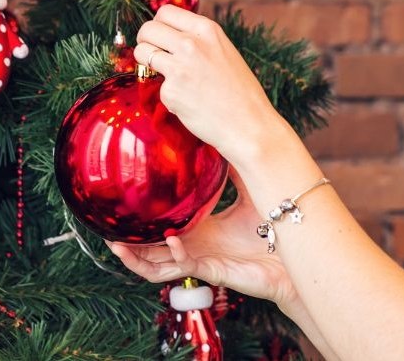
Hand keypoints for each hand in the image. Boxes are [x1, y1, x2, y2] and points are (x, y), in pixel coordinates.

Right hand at [106, 170, 296, 306]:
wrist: (297, 246)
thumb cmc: (276, 220)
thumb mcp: (248, 184)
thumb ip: (231, 162)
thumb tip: (218, 132)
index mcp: (199, 228)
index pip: (163, 227)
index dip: (142, 222)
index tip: (123, 204)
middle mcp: (195, 246)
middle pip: (151, 250)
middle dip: (128, 244)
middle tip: (106, 230)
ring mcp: (201, 260)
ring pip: (157, 267)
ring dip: (136, 258)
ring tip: (117, 244)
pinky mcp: (212, 270)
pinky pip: (184, 266)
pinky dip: (173, 254)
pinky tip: (172, 238)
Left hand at [134, 5, 288, 164]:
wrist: (249, 125)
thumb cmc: (241, 92)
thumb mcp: (224, 52)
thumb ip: (199, 40)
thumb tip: (169, 34)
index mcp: (207, 30)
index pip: (166, 12)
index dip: (158, 24)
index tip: (160, 36)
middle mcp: (190, 43)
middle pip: (148, 29)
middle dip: (145, 40)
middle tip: (151, 53)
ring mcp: (178, 67)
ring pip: (142, 52)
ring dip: (146, 63)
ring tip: (166, 75)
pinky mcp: (170, 91)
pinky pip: (156, 86)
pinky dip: (168, 95)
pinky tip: (188, 102)